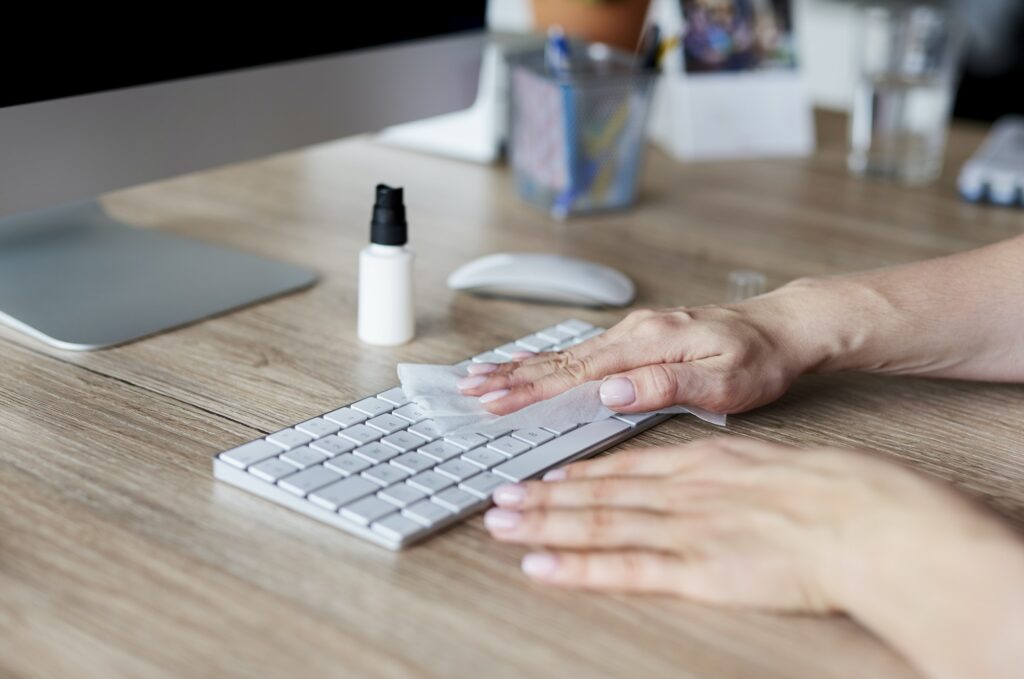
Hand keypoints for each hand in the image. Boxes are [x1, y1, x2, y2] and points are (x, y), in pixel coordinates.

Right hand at [457, 296, 819, 415]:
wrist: (783, 328)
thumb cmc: (760, 359)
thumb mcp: (725, 382)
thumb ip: (666, 386)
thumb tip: (611, 391)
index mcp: (648, 343)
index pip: (575, 372)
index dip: (530, 388)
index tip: (494, 399)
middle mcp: (634, 332)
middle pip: (560, 357)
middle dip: (511, 374)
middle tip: (469, 386)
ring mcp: (634, 332)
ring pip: (567, 351)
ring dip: (523, 366)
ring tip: (485, 375)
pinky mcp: (639, 337)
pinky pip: (583, 349)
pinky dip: (549, 358)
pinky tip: (532, 362)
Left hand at [484, 437, 1023, 678]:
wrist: (868, 518)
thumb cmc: (837, 491)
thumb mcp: (775, 463)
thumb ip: (734, 471)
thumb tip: (720, 477)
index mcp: (705, 464)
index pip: (626, 468)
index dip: (580, 474)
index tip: (546, 476)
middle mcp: (683, 491)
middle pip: (598, 493)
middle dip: (544, 497)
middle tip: (500, 498)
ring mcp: (685, 529)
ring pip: (598, 524)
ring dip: (544, 525)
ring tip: (502, 524)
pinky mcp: (696, 570)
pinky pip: (624, 570)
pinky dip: (576, 569)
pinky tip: (541, 567)